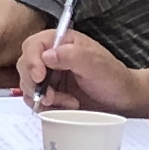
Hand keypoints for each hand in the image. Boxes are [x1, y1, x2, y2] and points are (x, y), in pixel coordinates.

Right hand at [16, 33, 139, 113]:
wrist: (123, 100)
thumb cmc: (114, 78)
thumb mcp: (97, 65)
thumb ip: (73, 56)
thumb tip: (46, 56)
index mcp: (61, 42)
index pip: (33, 45)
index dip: (32, 61)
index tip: (39, 78)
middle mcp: (52, 56)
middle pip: (25, 65)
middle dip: (35, 84)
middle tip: (51, 97)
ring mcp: (49, 75)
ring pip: (27, 85)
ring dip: (43, 97)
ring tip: (67, 102)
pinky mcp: (50, 92)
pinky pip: (35, 99)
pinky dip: (46, 107)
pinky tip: (66, 106)